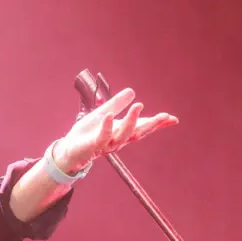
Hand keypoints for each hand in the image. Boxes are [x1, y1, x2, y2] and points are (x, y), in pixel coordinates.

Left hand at [52, 88, 178, 173]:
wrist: (68, 149)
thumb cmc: (87, 133)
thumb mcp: (102, 113)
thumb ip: (116, 104)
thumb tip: (132, 91)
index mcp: (122, 132)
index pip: (142, 127)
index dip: (157, 124)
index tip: (172, 118)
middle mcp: (118, 140)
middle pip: (138, 133)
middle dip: (152, 125)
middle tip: (164, 116)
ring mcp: (106, 144)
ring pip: (123, 135)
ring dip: (131, 121)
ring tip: (138, 106)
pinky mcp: (92, 145)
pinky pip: (102, 137)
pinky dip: (107, 127)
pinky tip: (110, 116)